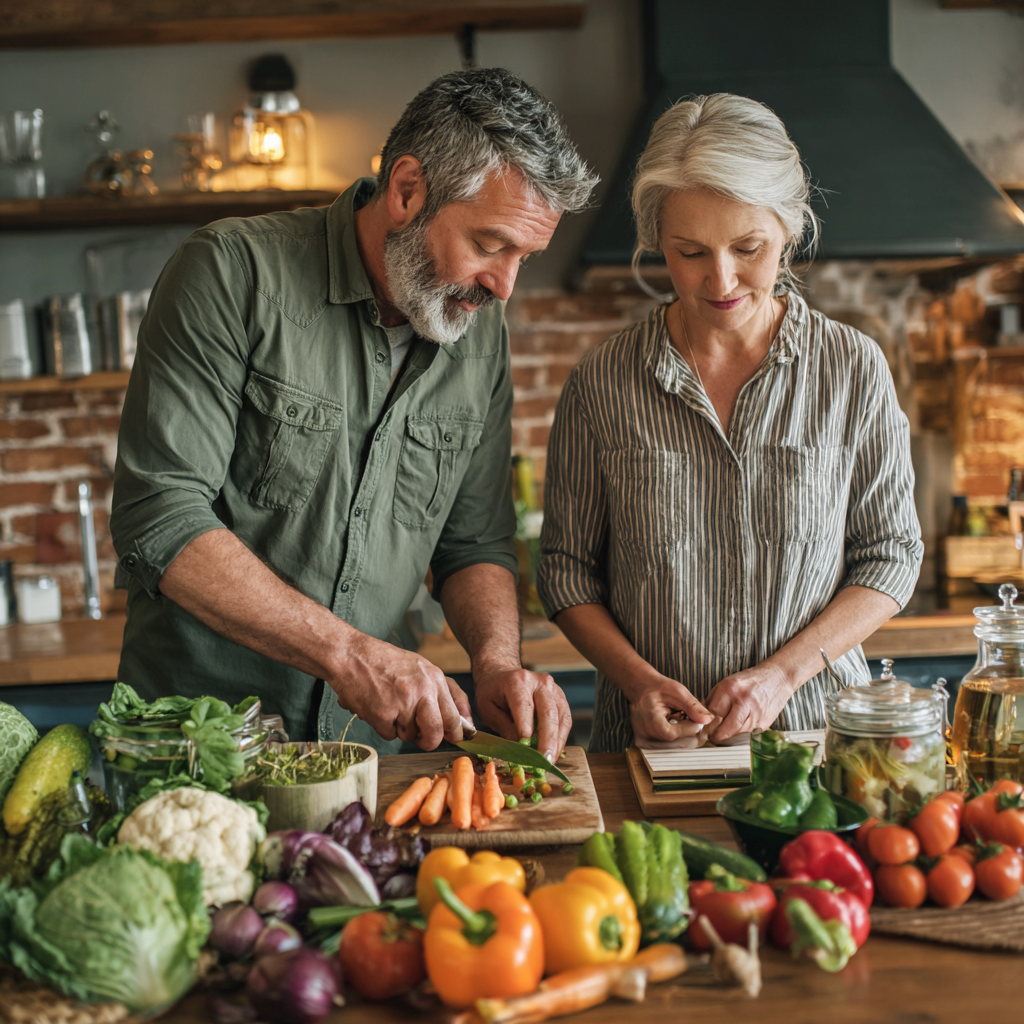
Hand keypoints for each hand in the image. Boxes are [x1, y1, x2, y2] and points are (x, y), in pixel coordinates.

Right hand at [327, 633, 470, 750]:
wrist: (351, 655)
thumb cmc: (384, 661)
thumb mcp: (420, 667)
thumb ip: (441, 691)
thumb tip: (463, 720)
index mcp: (434, 678)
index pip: (455, 714)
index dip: (457, 732)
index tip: (455, 738)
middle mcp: (421, 690)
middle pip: (436, 732)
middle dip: (430, 741)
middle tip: (423, 738)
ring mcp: (402, 703)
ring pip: (410, 735)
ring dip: (401, 729)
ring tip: (390, 707)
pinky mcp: (382, 714)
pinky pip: (389, 735)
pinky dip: (384, 727)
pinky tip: (378, 708)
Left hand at [473, 667, 571, 762]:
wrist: (502, 675)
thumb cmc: (493, 692)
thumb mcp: (488, 708)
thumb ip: (503, 726)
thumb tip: (519, 746)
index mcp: (517, 681)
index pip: (523, 704)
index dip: (526, 723)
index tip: (525, 742)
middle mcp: (538, 682)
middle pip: (547, 711)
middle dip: (547, 739)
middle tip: (544, 760)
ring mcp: (553, 689)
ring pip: (560, 717)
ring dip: (557, 741)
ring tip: (550, 760)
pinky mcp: (560, 697)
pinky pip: (565, 719)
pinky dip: (561, 737)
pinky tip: (554, 751)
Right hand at [629, 674, 713, 747]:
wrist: (641, 688)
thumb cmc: (658, 688)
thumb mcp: (677, 691)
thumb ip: (693, 706)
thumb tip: (708, 720)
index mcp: (649, 719)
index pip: (673, 734)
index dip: (689, 727)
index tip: (696, 718)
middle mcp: (644, 733)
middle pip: (674, 742)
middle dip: (686, 731)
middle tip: (687, 716)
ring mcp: (644, 739)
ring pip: (672, 745)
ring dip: (681, 734)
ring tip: (678, 718)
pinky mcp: (646, 743)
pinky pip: (667, 744)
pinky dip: (674, 736)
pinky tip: (672, 724)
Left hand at [704, 663, 793, 741]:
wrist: (778, 678)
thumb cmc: (750, 680)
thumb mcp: (727, 683)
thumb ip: (714, 700)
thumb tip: (702, 717)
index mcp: (731, 689)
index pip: (713, 713)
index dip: (706, 723)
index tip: (703, 728)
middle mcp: (744, 701)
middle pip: (725, 728)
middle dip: (716, 735)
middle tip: (711, 737)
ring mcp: (756, 714)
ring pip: (736, 734)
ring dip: (728, 736)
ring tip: (722, 734)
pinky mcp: (764, 723)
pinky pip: (748, 734)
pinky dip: (741, 734)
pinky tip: (738, 730)